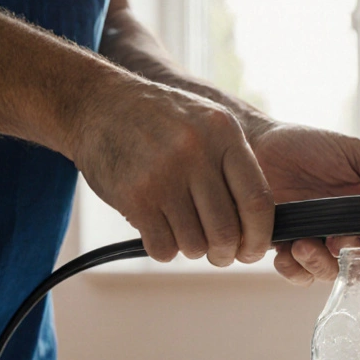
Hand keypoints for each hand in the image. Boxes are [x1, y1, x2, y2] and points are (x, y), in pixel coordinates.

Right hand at [68, 74, 274, 265]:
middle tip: (221, 256)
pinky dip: (166, 249)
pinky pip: (163, 247)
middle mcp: (196, 153)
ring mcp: (164, 175)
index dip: (260, 236)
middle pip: (226, 230)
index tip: (253, 250)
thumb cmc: (160, 120)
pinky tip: (160, 231)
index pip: (257, 200)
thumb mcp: (206, 122)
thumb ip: (234, 163)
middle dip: (226, 254)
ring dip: (193, 250)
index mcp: (224, 134)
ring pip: (195, 244)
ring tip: (185, 235)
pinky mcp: (135, 197)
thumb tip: (261, 222)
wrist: (98, 104)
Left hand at [247, 122, 359, 284]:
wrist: (257, 144)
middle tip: (337, 240)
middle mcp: (348, 229)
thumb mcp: (353, 153)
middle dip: (353, 257)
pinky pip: (299, 275)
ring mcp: (319, 241)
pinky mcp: (289, 249)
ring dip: (320, 264)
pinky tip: (287, 250)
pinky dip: (294, 269)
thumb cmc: (306, 144)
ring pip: (331, 274)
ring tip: (303, 243)